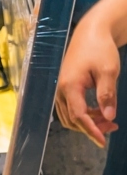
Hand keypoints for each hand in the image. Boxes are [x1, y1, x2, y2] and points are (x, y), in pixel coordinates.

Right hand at [56, 18, 121, 146]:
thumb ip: (107, 95)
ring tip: (109, 120)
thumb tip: (108, 117)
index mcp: (69, 86)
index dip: (91, 131)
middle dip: (91, 128)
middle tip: (113, 127)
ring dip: (88, 122)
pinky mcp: (64, 86)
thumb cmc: (100, 49)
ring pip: (70, 115)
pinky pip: (70, 107)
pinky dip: (84, 114)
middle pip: (72, 119)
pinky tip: (99, 110)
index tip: (103, 142)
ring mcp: (60, 88)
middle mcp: (60, 89)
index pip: (79, 116)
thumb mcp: (108, 71)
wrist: (91, 32)